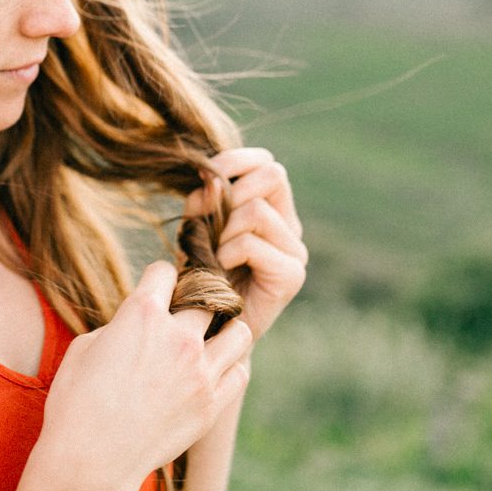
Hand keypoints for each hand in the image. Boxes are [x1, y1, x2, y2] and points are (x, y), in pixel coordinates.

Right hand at [15, 262, 252, 490]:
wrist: (90, 460)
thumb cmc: (76, 402)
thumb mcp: (85, 347)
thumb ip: (119, 326)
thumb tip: (135, 327)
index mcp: (142, 314)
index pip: (164, 271)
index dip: (157, 278)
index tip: (155, 290)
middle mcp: (178, 337)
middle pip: (207, 298)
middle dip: (195, 300)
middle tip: (184, 315)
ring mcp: (200, 373)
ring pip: (239, 332)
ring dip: (224, 330)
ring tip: (209, 340)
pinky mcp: (211, 406)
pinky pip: (240, 373)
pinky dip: (231, 366)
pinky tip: (213, 370)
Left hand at [185, 147, 306, 340]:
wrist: (208, 330)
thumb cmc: (200, 275)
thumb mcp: (196, 228)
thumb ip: (203, 201)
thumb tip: (209, 178)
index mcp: (272, 208)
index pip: (266, 162)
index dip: (235, 160)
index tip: (205, 177)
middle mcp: (289, 226)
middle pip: (273, 175)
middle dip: (230, 191)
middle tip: (207, 221)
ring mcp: (295, 251)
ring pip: (257, 210)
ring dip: (223, 229)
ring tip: (213, 253)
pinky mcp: (291, 276)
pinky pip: (252, 243)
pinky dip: (227, 252)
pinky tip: (220, 270)